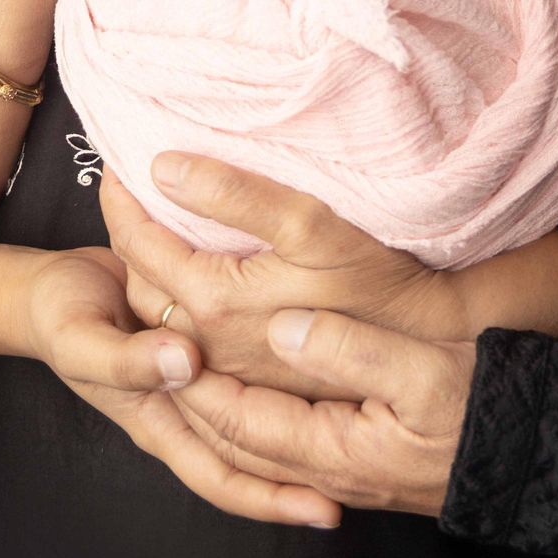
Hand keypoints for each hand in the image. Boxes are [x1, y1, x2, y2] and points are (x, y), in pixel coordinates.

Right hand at [12, 246, 339, 528]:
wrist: (48, 287)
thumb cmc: (61, 319)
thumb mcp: (82, 339)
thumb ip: (127, 358)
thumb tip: (185, 364)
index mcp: (160, 424)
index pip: (224, 478)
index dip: (272, 499)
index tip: (325, 511)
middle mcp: (188, 410)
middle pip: (254, 459)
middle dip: (305, 474)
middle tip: (368, 479)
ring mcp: (199, 380)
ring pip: (260, 418)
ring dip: (303, 428)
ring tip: (363, 426)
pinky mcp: (207, 343)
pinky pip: (253, 372)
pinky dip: (285, 376)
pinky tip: (324, 365)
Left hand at [99, 156, 469, 394]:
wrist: (442, 377)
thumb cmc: (388, 291)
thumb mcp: (316, 229)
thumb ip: (239, 197)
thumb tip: (167, 169)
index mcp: (216, 308)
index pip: (141, 249)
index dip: (122, 202)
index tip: (114, 164)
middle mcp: (211, 350)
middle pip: (140, 290)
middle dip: (127, 237)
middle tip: (124, 190)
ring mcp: (233, 376)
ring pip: (160, 325)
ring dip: (146, 278)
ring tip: (148, 230)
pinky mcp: (258, 393)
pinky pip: (191, 354)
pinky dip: (173, 317)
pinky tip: (187, 292)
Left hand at [175, 307, 474, 518]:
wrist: (532, 448)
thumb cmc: (482, 404)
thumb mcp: (423, 370)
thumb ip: (351, 351)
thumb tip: (285, 330)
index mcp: (330, 447)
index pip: (231, 415)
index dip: (185, 373)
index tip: (153, 321)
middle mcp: (319, 466)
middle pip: (226, 436)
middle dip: (181, 388)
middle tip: (145, 332)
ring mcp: (332, 466)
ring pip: (244, 442)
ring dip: (205, 400)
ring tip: (174, 350)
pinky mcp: (347, 453)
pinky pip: (272, 441)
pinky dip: (238, 411)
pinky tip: (233, 378)